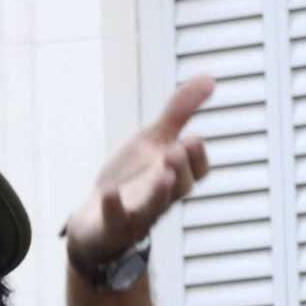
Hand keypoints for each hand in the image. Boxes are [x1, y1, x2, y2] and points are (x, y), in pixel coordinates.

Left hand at [65, 76, 213, 269]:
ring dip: (159, 192)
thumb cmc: (132, 179)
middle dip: (182, 168)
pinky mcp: (112, 227)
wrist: (96, 220)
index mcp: (175, 176)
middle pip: (181, 187)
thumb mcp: (153, 140)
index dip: (197, 157)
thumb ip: (179, 112)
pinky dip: (114, 207)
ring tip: (162, 174)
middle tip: (177, 149)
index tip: (191, 138)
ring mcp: (138, 214)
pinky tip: (109, 192)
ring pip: (154, 207)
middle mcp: (162, 197)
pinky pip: (116, 221)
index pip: (198, 170)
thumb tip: (209, 78)